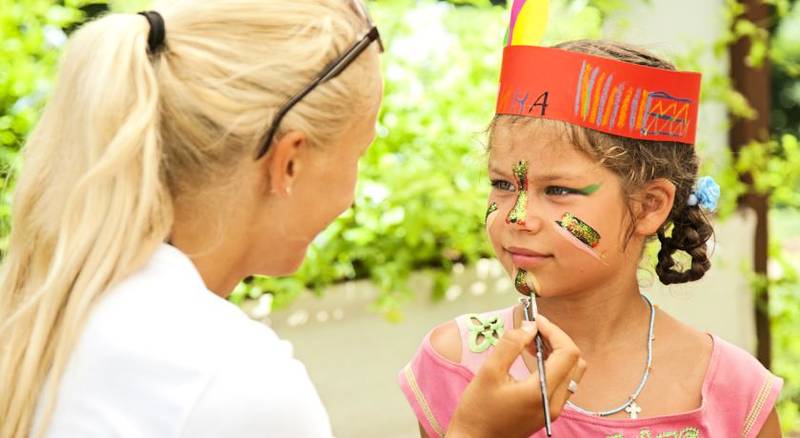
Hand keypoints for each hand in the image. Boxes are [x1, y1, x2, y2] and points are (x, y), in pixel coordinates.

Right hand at [446, 314, 585, 437]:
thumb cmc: (477, 410)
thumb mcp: (488, 372)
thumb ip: (511, 345)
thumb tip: (530, 326)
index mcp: (541, 392)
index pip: (567, 353)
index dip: (554, 331)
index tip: (535, 320)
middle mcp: (554, 403)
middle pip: (575, 361)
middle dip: (557, 339)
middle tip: (534, 328)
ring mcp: (553, 409)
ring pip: (572, 372)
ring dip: (557, 351)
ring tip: (531, 341)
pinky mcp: (548, 411)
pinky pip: (562, 382)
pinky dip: (553, 365)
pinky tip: (532, 357)